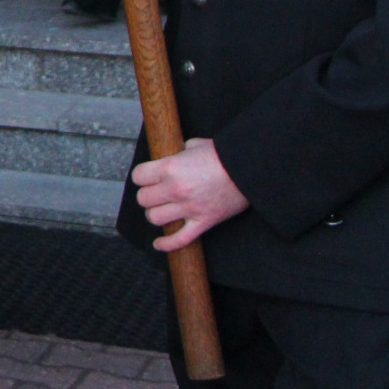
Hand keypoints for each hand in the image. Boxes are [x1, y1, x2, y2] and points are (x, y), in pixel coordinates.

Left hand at [132, 137, 248, 250]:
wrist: (250, 170)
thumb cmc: (223, 155)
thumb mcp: (195, 145)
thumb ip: (179, 152)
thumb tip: (175, 155)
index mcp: (170, 168)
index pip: (138, 177)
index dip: (142, 176)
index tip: (147, 177)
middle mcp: (175, 189)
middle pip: (143, 199)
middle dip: (148, 195)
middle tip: (157, 193)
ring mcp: (189, 208)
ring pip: (155, 218)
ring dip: (157, 214)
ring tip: (163, 209)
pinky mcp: (203, 222)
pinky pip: (179, 240)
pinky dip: (167, 244)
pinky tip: (158, 244)